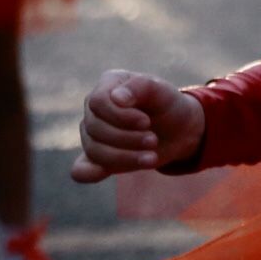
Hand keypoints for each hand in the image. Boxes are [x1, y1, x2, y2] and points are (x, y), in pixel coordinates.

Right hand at [71, 70, 204, 183]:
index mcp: (108, 85)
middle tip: (153, 141)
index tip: (146, 122)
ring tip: (151, 157)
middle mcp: (94, 108)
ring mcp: (92, 133)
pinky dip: (90, 173)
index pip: (98, 102)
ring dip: (124, 157)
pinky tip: (102, 173)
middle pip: (95, 128)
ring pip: (94, 150)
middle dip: (127, 139)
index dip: (120, 116)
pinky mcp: (97, 157)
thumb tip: (116, 97)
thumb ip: (140, 86)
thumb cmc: (168, 105)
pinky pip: (82, 170)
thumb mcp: (162, 91)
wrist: (179, 130)